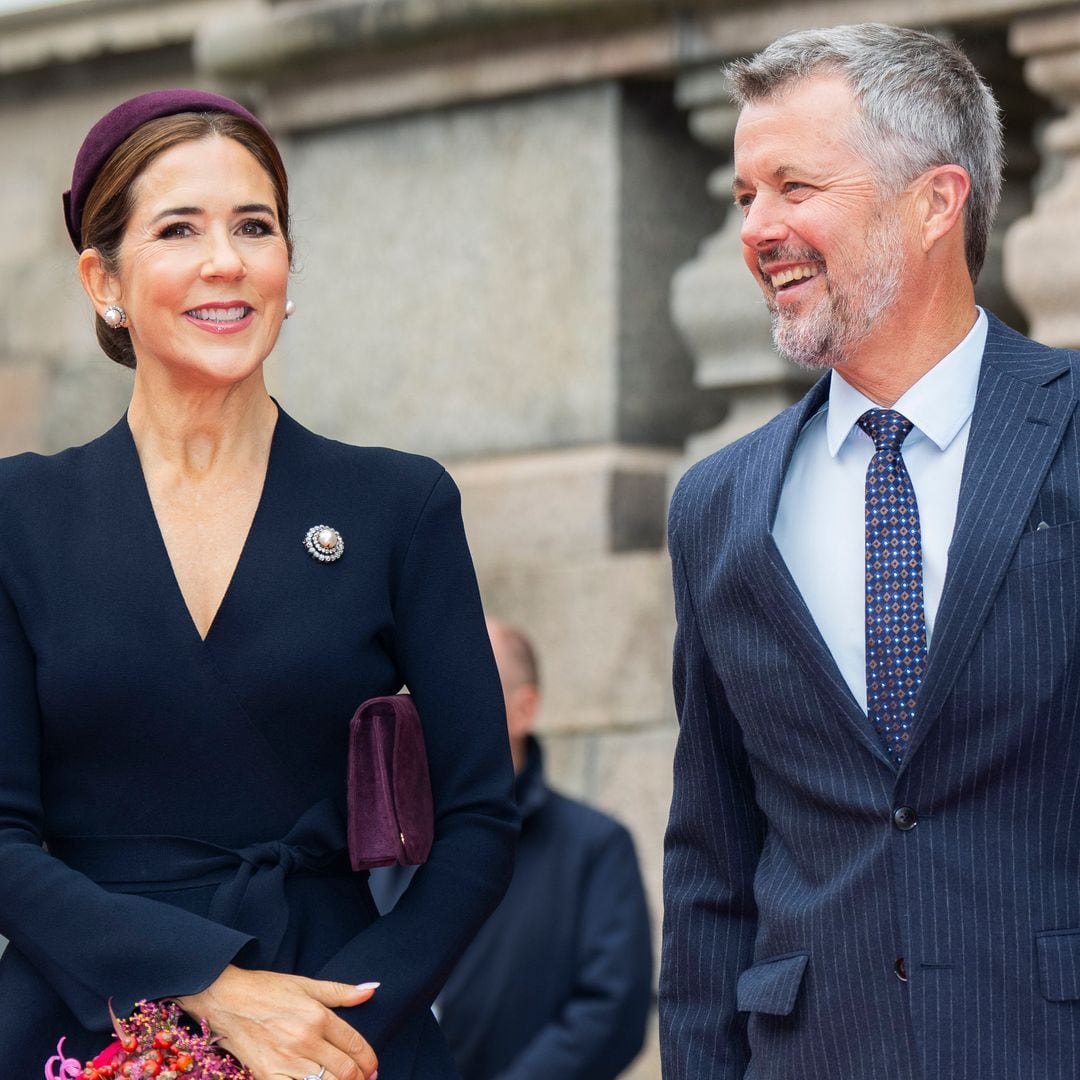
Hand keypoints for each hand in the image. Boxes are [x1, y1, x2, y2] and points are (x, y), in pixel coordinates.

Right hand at [175, 964, 378, 1079]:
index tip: (372, 1066)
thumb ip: (340, 991)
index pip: (354, 1044)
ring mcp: (285, 1062)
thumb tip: (371, 990)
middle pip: (346, 1070)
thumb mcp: (306, 984)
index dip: (369, 1059)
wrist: (225, 999)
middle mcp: (305, 1040)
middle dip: (360, 1077)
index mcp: (318, 1017)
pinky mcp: (267, 1076)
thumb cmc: (266, 989)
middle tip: (364, 1079)